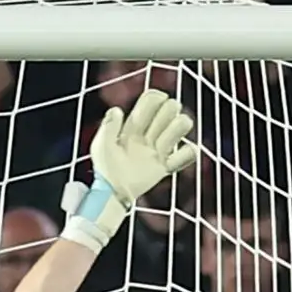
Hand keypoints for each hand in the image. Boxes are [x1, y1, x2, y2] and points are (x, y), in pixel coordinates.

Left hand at [89, 89, 197, 206]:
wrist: (112, 193)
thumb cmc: (105, 168)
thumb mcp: (101, 146)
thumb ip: (108, 127)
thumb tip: (117, 110)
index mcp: (135, 125)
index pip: (153, 99)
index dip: (156, 98)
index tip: (151, 107)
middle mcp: (150, 133)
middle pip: (172, 107)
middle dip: (166, 113)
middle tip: (152, 131)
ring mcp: (160, 148)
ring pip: (183, 123)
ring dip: (175, 130)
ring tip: (161, 146)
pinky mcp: (167, 165)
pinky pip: (190, 153)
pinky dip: (188, 153)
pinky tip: (170, 160)